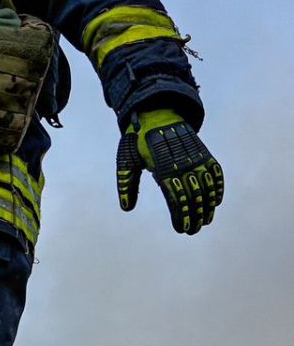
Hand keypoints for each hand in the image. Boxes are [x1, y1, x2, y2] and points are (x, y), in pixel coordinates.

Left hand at [116, 108, 224, 234]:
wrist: (156, 114)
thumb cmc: (138, 141)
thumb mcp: (127, 161)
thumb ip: (127, 184)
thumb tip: (126, 208)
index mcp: (162, 168)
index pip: (175, 198)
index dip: (181, 215)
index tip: (182, 229)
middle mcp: (182, 164)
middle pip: (193, 196)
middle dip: (195, 216)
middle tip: (193, 230)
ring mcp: (196, 157)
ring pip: (207, 186)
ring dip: (208, 205)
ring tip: (206, 221)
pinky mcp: (204, 152)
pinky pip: (215, 171)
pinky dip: (218, 187)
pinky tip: (217, 201)